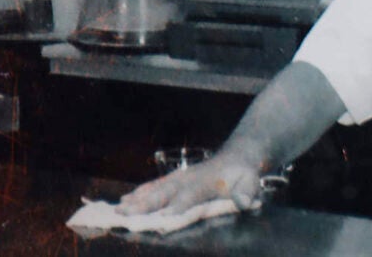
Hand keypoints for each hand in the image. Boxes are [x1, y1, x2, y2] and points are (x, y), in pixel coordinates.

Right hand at [116, 151, 262, 216]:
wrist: (238, 155)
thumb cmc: (244, 174)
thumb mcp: (251, 182)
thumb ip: (246, 192)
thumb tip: (244, 201)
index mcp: (207, 182)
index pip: (190, 195)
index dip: (178, 205)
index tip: (163, 216)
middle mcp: (189, 178)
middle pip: (165, 192)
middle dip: (145, 204)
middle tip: (125, 213)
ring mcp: (181, 177)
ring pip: (156, 188)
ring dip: (137, 198)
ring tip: (120, 206)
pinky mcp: (176, 178)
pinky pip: (156, 185)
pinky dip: (141, 192)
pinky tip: (127, 199)